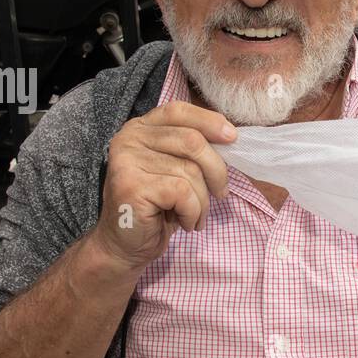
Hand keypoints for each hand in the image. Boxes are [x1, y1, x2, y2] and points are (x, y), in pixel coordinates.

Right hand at [92, 100, 235, 269]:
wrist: (125, 246)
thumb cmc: (158, 209)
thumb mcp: (176, 171)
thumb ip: (192, 150)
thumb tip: (230, 136)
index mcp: (140, 129)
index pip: (178, 111)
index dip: (209, 121)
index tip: (232, 137)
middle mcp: (129, 139)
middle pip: (192, 141)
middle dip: (216, 170)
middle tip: (221, 193)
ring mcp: (127, 161)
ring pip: (190, 171)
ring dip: (203, 201)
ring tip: (194, 216)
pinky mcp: (132, 185)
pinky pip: (183, 192)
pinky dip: (193, 212)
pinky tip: (185, 223)